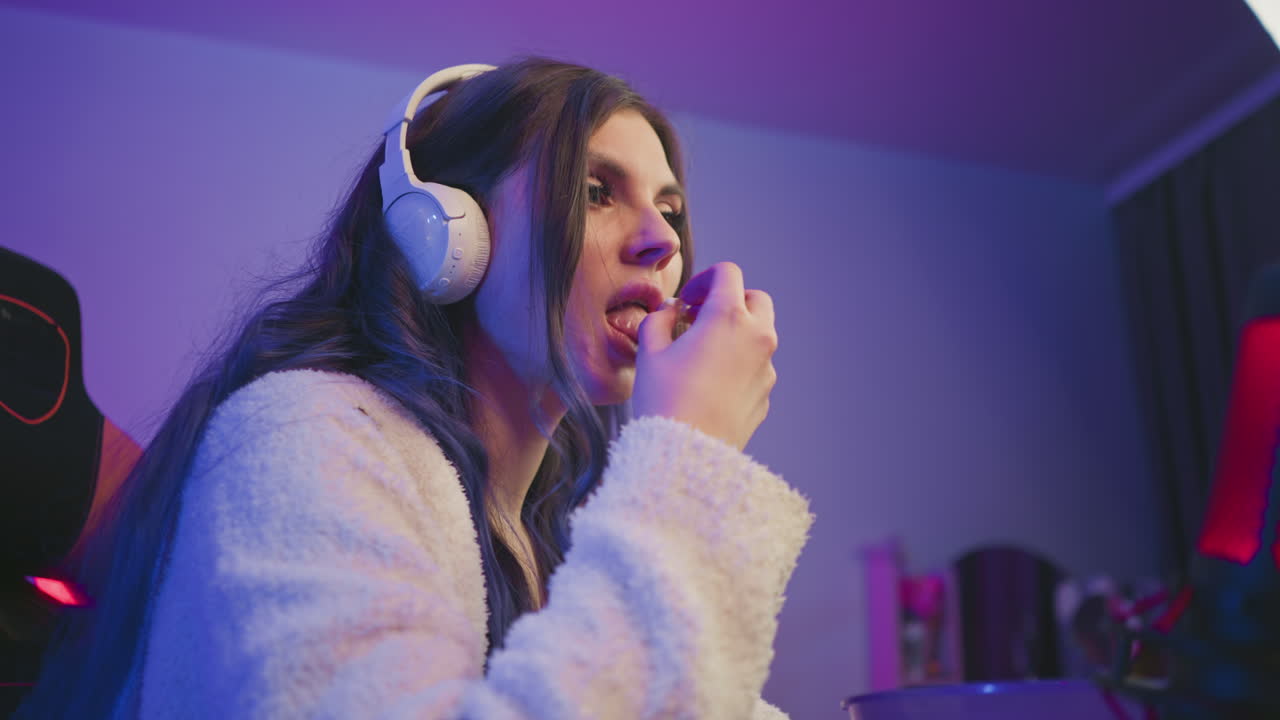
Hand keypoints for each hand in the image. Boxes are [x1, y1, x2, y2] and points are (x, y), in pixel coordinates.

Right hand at [632, 262, 777, 450]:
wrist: (686, 454)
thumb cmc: (664, 400)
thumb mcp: (650, 352)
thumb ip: (659, 320)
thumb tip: (670, 311)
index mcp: (728, 317)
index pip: (727, 274)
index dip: (704, 279)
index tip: (687, 300)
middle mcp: (756, 337)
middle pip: (756, 299)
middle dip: (730, 301)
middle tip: (700, 318)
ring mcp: (766, 368)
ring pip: (759, 335)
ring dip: (736, 333)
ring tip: (702, 353)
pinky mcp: (765, 395)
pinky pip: (756, 367)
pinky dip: (739, 364)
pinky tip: (710, 384)